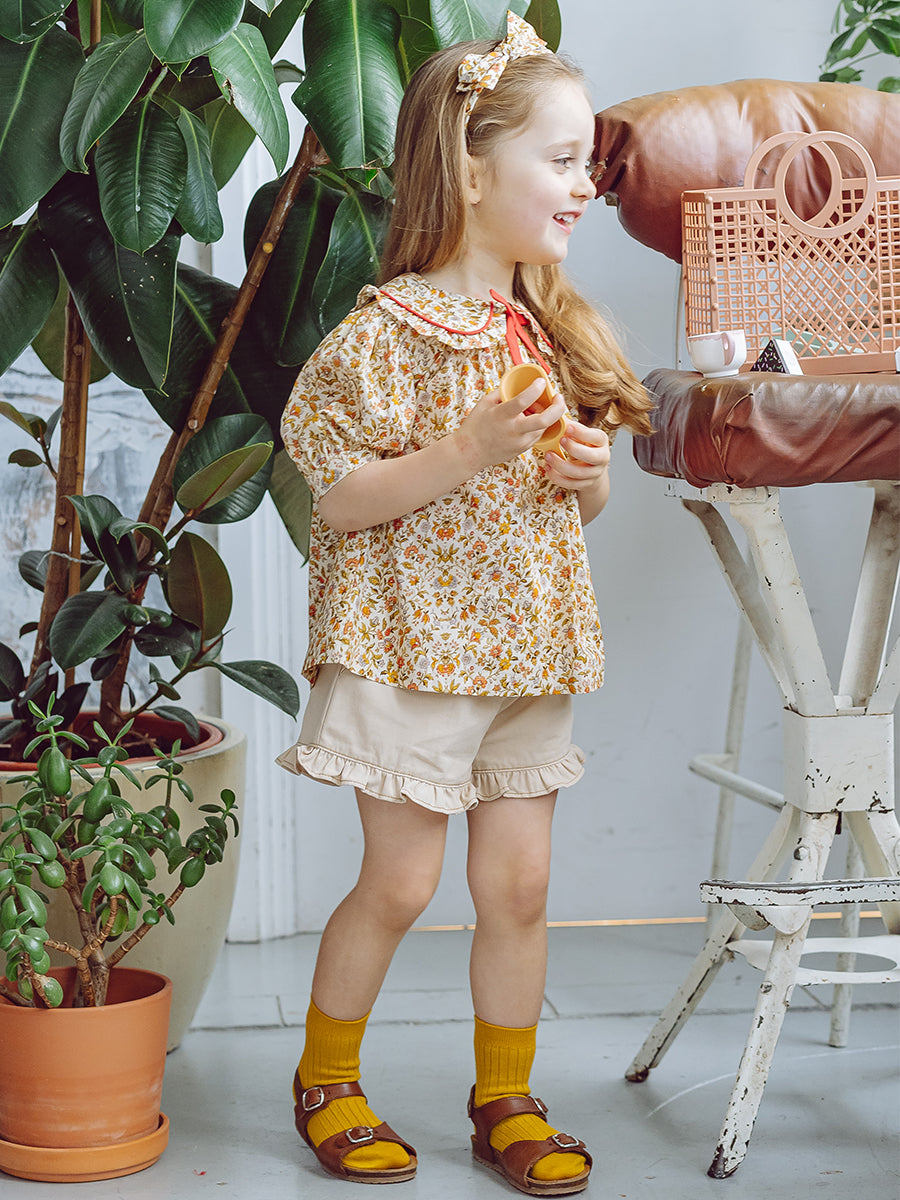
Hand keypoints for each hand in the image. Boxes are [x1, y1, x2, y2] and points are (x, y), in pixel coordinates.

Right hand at [452, 379, 568, 473]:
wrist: (470, 453)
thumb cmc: (476, 426)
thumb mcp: (485, 403)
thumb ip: (503, 393)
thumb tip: (520, 383)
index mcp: (501, 415)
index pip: (523, 400)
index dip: (535, 389)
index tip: (541, 381)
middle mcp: (513, 430)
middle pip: (544, 420)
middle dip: (558, 407)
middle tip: (558, 397)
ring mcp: (520, 442)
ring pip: (544, 426)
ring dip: (544, 415)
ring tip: (532, 409)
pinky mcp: (523, 449)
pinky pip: (537, 434)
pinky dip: (538, 425)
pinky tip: (528, 420)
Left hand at [542, 420, 610, 522]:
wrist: (592, 467)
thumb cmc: (583, 445)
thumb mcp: (582, 434)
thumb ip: (572, 428)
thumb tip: (557, 414)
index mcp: (601, 441)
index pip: (595, 437)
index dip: (582, 433)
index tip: (567, 428)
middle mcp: (602, 457)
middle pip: (591, 457)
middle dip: (574, 449)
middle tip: (560, 441)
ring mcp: (595, 473)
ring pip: (578, 473)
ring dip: (560, 465)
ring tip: (548, 456)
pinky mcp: (586, 484)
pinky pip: (571, 484)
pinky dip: (557, 477)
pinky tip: (548, 468)